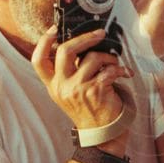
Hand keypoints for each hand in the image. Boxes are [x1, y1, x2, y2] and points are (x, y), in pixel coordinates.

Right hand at [31, 27, 129, 146]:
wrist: (101, 133)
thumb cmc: (88, 108)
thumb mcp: (69, 92)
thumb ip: (68, 72)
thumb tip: (80, 44)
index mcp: (53, 85)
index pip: (38, 61)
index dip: (44, 42)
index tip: (54, 29)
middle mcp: (62, 86)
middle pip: (65, 51)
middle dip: (85, 38)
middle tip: (99, 34)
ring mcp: (77, 89)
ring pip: (93, 58)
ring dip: (109, 58)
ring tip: (114, 64)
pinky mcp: (95, 91)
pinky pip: (109, 70)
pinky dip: (120, 69)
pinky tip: (125, 73)